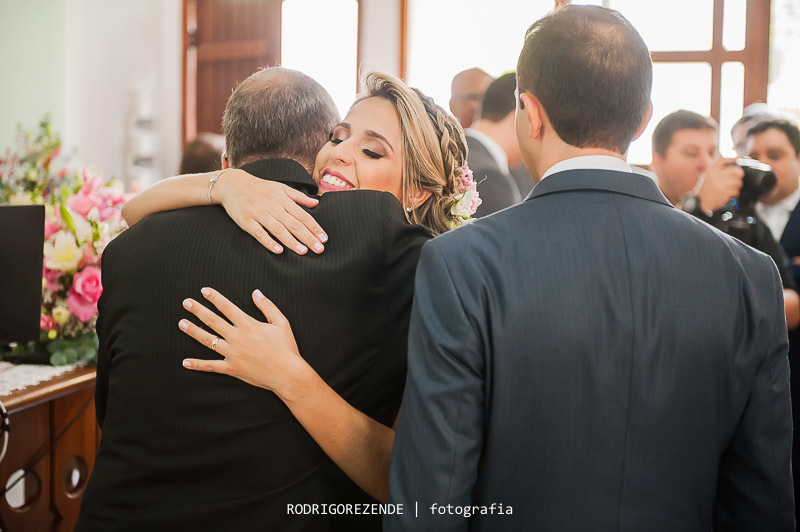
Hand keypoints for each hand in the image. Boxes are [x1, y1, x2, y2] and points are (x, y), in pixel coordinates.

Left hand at [179, 287, 308, 399]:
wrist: (288, 373)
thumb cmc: (286, 348)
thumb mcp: (281, 322)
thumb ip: (267, 306)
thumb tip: (256, 292)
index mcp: (248, 324)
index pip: (227, 307)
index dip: (214, 298)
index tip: (204, 291)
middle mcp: (237, 337)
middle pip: (213, 320)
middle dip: (198, 310)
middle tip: (186, 303)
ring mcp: (232, 353)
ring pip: (208, 340)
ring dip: (193, 331)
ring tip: (182, 323)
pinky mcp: (231, 368)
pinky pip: (211, 366)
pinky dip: (197, 365)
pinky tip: (185, 362)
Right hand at [215, 169, 327, 254]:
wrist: (232, 184)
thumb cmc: (260, 187)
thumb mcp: (280, 187)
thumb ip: (298, 197)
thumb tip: (316, 204)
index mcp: (283, 199)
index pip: (303, 215)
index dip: (314, 227)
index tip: (324, 238)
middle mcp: (273, 207)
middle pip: (293, 224)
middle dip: (308, 237)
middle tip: (319, 249)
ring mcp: (259, 214)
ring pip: (278, 229)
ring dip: (292, 241)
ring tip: (303, 251)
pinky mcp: (246, 221)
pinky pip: (259, 234)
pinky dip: (269, 242)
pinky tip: (279, 251)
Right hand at [695, 158, 743, 211]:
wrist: (702, 201)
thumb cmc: (707, 188)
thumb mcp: (710, 174)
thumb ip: (720, 166)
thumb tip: (734, 158)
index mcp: (712, 170)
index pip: (725, 160)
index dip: (734, 159)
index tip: (738, 159)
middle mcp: (716, 175)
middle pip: (737, 171)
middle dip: (738, 176)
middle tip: (735, 179)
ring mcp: (721, 184)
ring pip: (738, 182)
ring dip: (736, 186)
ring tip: (729, 187)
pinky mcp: (724, 192)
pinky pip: (736, 191)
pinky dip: (734, 193)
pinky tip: (728, 193)